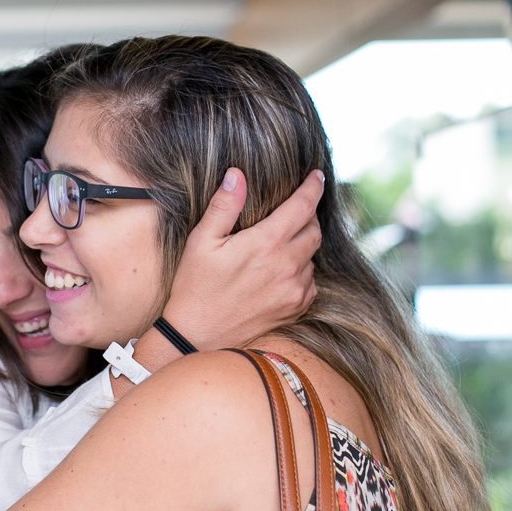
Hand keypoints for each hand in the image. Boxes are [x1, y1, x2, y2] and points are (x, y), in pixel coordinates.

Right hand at [163, 168, 322, 349]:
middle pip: (314, 229)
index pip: (304, 206)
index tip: (317, 176)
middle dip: (307, 216)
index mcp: (266, 243)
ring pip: (312, 256)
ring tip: (279, 246)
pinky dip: (301, 271)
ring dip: (302, 245)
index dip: (313, 187)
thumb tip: (236, 175)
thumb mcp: (201, 242)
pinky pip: (310, 281)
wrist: (196, 335)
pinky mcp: (295, 308)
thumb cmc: (195, 286)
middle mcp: (287, 265)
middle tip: (292, 212)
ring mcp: (294, 289)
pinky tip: (279, 272)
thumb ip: (223, 206)